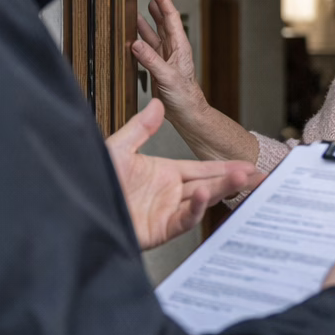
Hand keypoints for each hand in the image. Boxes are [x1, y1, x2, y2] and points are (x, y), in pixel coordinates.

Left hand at [105, 100, 260, 249]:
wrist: (77, 207)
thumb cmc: (94, 180)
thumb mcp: (118, 149)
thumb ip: (140, 129)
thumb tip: (158, 105)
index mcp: (165, 173)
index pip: (203, 169)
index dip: (226, 167)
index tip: (248, 164)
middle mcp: (170, 193)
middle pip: (210, 184)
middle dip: (234, 179)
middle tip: (258, 174)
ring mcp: (167, 212)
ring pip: (202, 200)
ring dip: (222, 190)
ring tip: (241, 179)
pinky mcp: (160, 229)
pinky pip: (183, 219)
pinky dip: (196, 209)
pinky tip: (206, 195)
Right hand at [132, 0, 207, 125]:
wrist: (187, 113)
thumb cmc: (185, 96)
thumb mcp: (167, 77)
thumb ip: (151, 60)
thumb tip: (136, 44)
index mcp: (179, 47)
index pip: (171, 18)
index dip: (164, 1)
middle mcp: (173, 49)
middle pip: (163, 22)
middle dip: (157, 6)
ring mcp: (165, 57)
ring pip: (154, 34)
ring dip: (146, 22)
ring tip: (137, 11)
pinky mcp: (158, 67)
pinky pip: (148, 49)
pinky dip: (140, 40)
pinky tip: (134, 37)